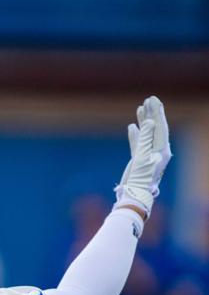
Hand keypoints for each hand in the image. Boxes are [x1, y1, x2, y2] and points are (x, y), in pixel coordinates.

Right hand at [114, 95, 171, 217]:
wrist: (134, 195)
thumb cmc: (139, 179)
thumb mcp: (142, 157)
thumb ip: (145, 139)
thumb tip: (150, 123)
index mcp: (163, 150)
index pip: (161, 127)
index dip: (157, 113)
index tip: (153, 101)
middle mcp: (158, 151)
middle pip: (156, 128)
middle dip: (152, 113)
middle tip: (149, 99)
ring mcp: (148, 155)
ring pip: (146, 134)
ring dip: (144, 121)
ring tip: (140, 108)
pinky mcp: (140, 160)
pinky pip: (138, 143)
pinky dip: (136, 134)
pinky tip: (132, 126)